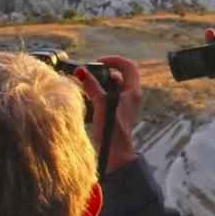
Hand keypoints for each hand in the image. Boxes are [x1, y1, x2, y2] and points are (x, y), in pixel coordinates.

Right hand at [77, 56, 141, 173]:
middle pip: (118, 76)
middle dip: (101, 73)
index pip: (129, 66)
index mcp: (133, 92)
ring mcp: (122, 105)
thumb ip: (92, 87)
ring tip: (83, 86)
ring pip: (110, 87)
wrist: (115, 155)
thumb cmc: (113, 131)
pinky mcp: (114, 113)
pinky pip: (105, 98)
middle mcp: (130, 97)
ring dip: (97, 85)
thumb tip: (81, 71)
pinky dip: (96, 95)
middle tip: (86, 75)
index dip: (114, 60)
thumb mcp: (101, 105)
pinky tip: (85, 99)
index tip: (98, 62)